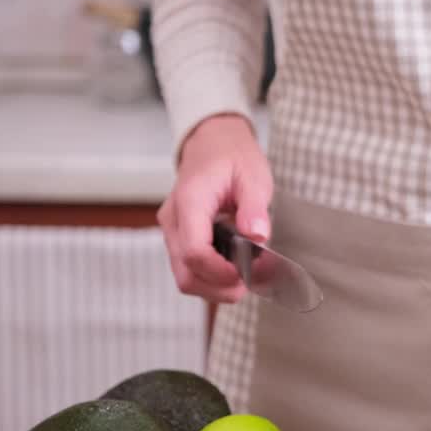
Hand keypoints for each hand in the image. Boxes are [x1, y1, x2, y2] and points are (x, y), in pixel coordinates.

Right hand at [158, 114, 272, 302]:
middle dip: (218, 287)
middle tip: (249, 282)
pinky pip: (188, 268)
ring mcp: (173, 231)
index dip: (220, 272)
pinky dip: (210, 277)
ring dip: (214, 287)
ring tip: (244, 277)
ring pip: (185, 276)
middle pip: (186, 273)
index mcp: (190, 201)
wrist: (212, 143)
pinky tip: (233, 269)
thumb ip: (254, 207)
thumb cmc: (232, 157)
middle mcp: (174, 220)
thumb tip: (258, 237)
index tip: (246, 274)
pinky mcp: (179, 238)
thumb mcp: (253, 176)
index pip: (194, 252)